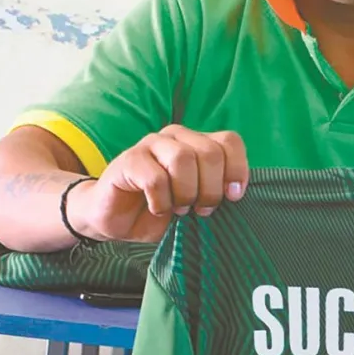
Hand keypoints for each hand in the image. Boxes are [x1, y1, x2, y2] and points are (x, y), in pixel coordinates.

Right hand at [68, 125, 248, 242]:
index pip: (230, 142)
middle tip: (202, 209)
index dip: (237, 169)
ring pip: (183, 159)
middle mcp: (176, 136)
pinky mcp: (129, 160)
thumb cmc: (162, 208)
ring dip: (186, 193)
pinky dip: (161, 201)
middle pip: (210, 153)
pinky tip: (157, 209)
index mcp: (197, 141)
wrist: (116, 218)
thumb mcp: (196, 200)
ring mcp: (151, 144)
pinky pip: (155, 178)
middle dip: (211, 189)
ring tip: (180, 209)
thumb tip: (236, 194)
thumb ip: (216, 190)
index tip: (233, 197)